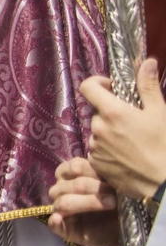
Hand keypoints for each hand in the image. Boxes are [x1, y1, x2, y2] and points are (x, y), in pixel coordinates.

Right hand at [48, 157, 121, 245]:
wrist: (128, 227)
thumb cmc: (121, 201)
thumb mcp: (116, 184)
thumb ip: (108, 174)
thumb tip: (101, 161)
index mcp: (71, 174)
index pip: (74, 166)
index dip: (93, 171)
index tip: (114, 178)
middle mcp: (62, 189)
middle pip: (72, 185)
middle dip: (96, 188)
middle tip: (117, 195)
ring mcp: (60, 209)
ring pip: (63, 202)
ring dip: (86, 203)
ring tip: (110, 204)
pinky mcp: (64, 229)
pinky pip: (53, 224)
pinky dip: (55, 221)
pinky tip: (59, 220)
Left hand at [82, 56, 165, 200]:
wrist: (163, 184)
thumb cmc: (165, 145)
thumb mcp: (160, 113)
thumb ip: (149, 86)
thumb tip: (147, 62)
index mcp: (111, 112)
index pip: (87, 87)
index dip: (97, 83)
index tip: (112, 88)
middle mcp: (97, 128)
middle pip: (97, 112)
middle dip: (111, 112)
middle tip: (133, 121)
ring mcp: (95, 147)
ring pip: (98, 131)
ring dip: (110, 131)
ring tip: (133, 141)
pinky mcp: (96, 164)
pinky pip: (98, 150)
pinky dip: (109, 149)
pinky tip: (128, 155)